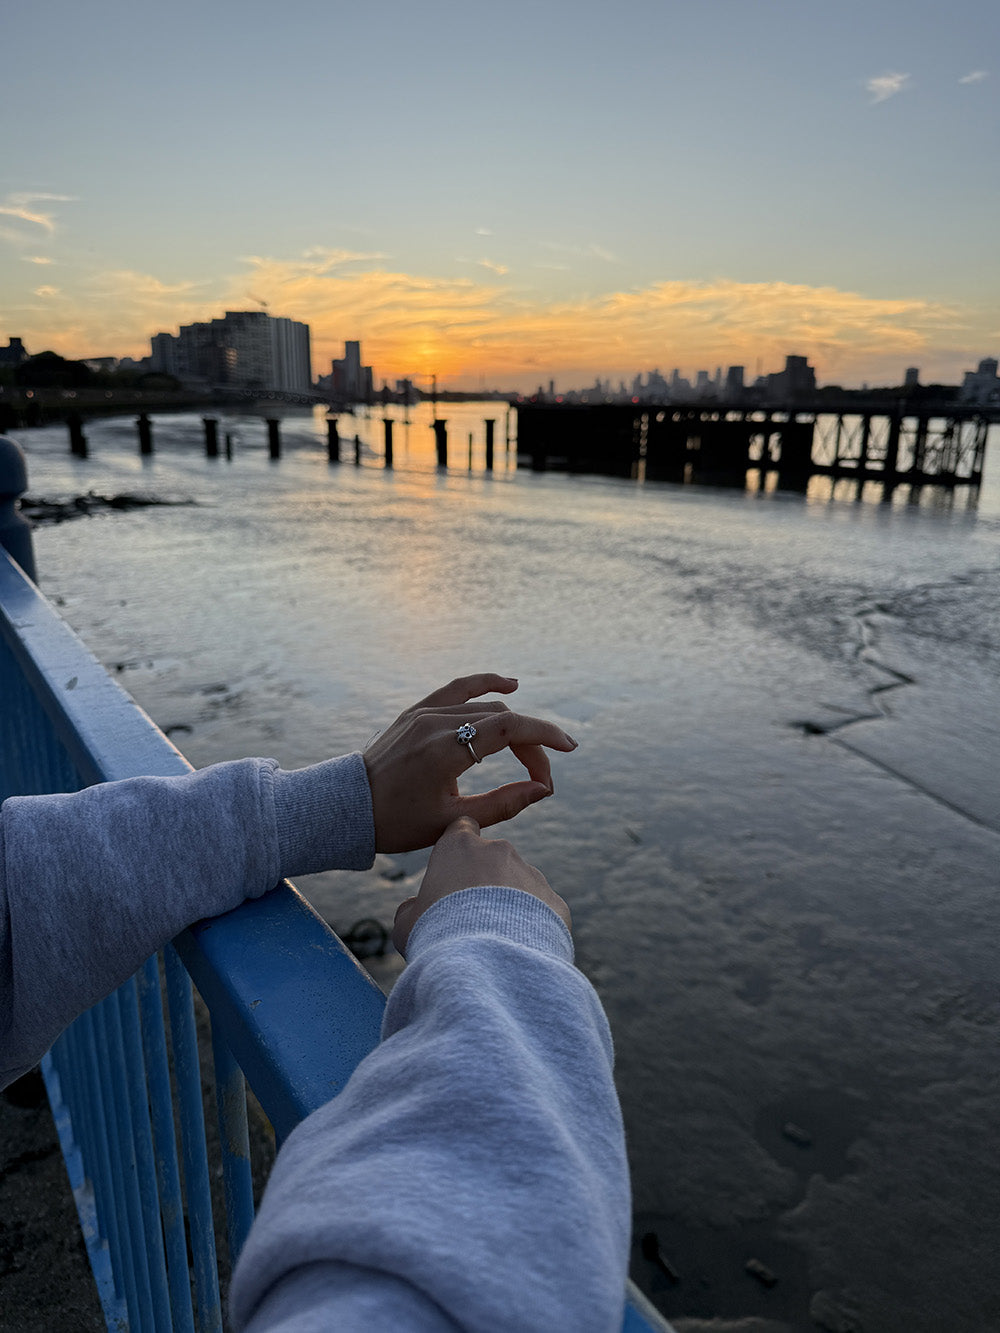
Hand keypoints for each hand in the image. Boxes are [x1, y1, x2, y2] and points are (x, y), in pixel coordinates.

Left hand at [362, 673, 576, 853]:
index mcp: (444, 751)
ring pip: (485, 707)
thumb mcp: (452, 822)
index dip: (545, 737)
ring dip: (514, 727)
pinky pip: (458, 689)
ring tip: (531, 752)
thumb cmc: (396, 822)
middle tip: (542, 780)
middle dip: (531, 747)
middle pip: (502, 720)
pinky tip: (511, 685)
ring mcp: (424, 713)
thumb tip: (542, 789)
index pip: (510, 729)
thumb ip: (502, 804)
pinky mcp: (416, 711)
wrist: (347, 807)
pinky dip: (486, 684)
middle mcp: (436, 723)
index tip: (569, 750)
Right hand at [392, 816, 570, 953]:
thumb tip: (413, 909)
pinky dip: (534, 926)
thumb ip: (410, 909)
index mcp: (459, 847)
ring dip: (512, 904)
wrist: (489, 962)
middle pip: (492, 859)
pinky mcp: (554, 901)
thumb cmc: (438, 937)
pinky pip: (543, 911)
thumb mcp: (406, 925)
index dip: (457, 849)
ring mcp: (530, 874)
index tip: (454, 871)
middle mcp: (498, 851)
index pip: (461, 829)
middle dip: (486, 882)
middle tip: (472, 918)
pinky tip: (520, 950)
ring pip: (520, 885)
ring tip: (497, 940)